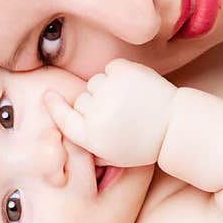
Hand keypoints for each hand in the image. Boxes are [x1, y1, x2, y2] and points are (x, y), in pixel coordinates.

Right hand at [43, 58, 176, 166]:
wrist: (175, 126)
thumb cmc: (142, 143)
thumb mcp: (111, 153)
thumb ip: (85, 140)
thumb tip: (59, 123)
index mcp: (91, 136)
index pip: (63, 117)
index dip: (54, 106)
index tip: (48, 95)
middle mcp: (97, 113)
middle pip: (81, 99)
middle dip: (94, 103)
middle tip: (118, 114)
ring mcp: (111, 90)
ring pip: (95, 82)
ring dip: (106, 88)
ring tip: (129, 102)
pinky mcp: (125, 71)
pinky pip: (111, 68)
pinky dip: (120, 74)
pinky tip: (135, 88)